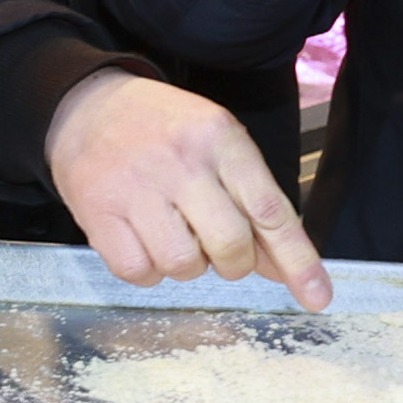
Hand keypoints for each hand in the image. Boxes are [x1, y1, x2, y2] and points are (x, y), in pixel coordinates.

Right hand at [45, 69, 330, 304]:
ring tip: (172, 233)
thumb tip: (283, 268)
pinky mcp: (98, 211)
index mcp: (220, 139)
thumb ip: (252, 202)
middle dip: (232, 263)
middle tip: (216, 248)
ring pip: (183, 265)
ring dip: (186, 265)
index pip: (270, 210)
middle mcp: (181, 161)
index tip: (317, 298)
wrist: (85, 104)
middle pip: (229, 245)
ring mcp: (136, 187)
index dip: (298, 261)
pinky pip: (138, 271)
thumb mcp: (217, 145)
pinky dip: (147, 270)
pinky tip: (142, 241)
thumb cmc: (164, 131)